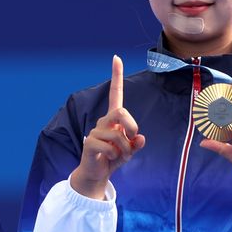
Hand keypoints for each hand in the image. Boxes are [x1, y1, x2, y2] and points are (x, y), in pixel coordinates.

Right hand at [70, 55, 145, 199]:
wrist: (97, 174)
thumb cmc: (114, 158)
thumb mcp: (130, 151)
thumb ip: (136, 144)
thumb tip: (141, 138)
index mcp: (114, 119)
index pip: (115, 93)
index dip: (116, 76)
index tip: (116, 58)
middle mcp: (104, 121)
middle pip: (121, 112)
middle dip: (131, 126)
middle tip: (132, 139)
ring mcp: (95, 131)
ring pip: (118, 135)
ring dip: (124, 149)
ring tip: (119, 155)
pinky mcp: (90, 143)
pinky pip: (110, 147)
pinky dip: (115, 156)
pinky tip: (109, 158)